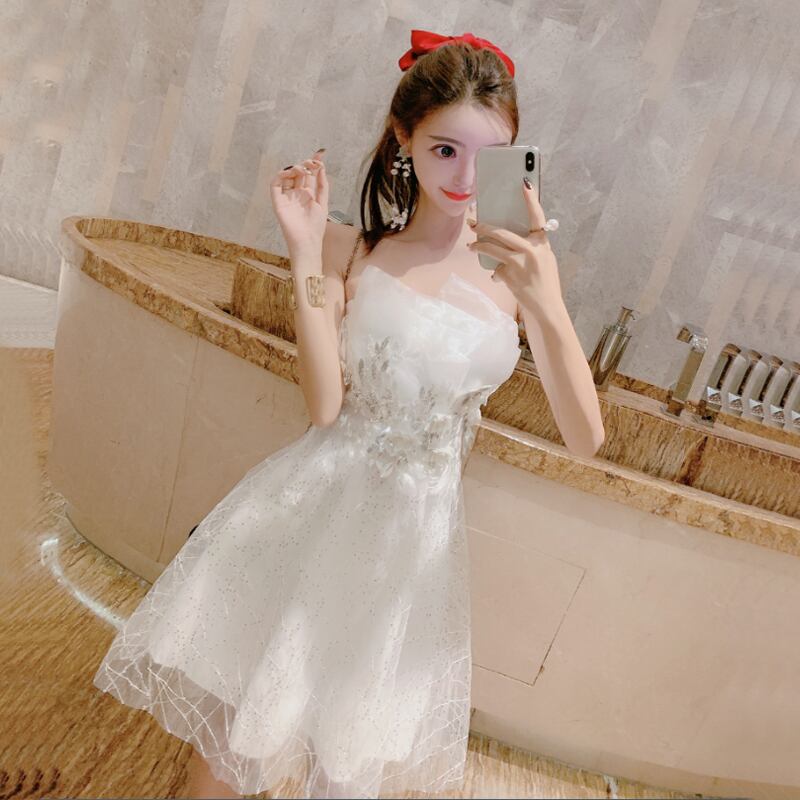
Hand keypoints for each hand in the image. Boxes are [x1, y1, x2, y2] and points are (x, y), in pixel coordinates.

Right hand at [269, 148, 328, 258]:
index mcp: (308, 194)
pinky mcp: (277, 201)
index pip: (309, 175)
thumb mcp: (323, 203)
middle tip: (313, 162)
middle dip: (306, 164)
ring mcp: (286, 197)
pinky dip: (281, 175)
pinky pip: (275, 184)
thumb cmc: (316, 226)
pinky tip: (292, 173)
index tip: (320, 153)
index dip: (313, 163)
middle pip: (298, 173)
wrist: (307, 241)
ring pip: (287, 175)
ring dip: (295, 168)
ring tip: (305, 170)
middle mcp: (296, 194)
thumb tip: (322, 168)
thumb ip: (322, 186)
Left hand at [467, 179, 562, 315]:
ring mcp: (519, 263)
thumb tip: (510, 238)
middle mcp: (531, 250)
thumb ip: (532, 247)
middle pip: (502, 233)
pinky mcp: (509, 276)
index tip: (524, 183)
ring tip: (472, 247)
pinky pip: (496, 270)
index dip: (531, 199)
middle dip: (484, 228)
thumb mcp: (545, 260)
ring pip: (492, 249)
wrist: (547, 307)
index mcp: (542, 243)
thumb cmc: (546, 282)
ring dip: (479, 247)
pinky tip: (499, 278)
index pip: (537, 216)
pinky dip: (496, 274)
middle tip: (473, 224)